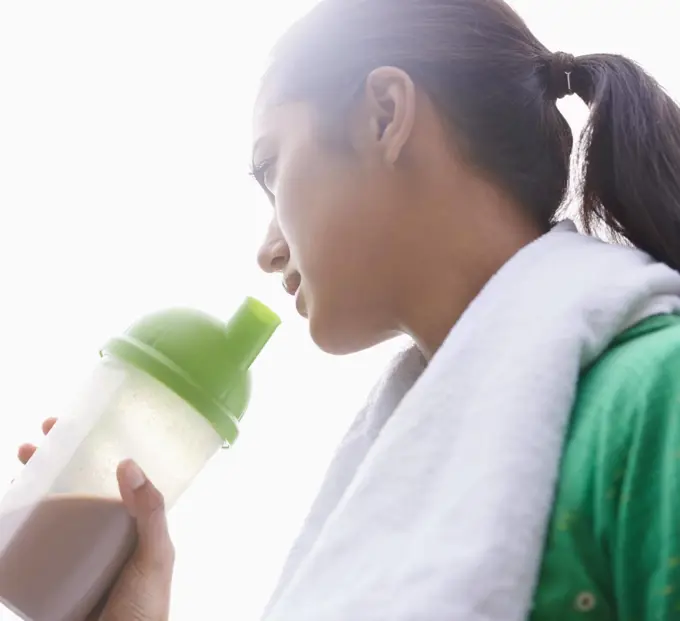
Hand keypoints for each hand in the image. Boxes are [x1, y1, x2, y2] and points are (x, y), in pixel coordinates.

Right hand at [18, 418, 174, 620]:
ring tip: (21, 469)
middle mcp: (103, 533)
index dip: (91, 448)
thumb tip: (127, 463)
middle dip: (53, 462)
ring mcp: (75, 555)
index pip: (110, 474)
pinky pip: (32, 548)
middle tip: (34, 444)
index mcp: (131, 522)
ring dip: (32, 489)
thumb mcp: (155, 556)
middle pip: (74, 487)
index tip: (70, 425)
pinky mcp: (50, 578)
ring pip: (50, 513)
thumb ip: (150, 512)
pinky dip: (17, 530)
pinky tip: (6, 515)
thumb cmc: (147, 608)